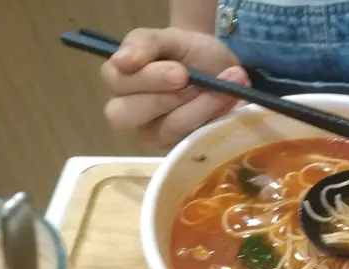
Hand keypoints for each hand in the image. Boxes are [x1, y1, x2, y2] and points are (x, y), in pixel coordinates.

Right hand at [100, 27, 248, 147]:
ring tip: (224, 87)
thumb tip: (121, 61)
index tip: (181, 72)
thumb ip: (144, 42)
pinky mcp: (177, 149)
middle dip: (168, 99)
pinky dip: (214, 120)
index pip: (119, 84)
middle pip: (126, 116)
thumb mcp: (170, 38)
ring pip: (167, 128)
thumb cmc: (189, 53)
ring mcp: (153, 135)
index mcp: (121, 82)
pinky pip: (191, 141)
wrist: (220, 68)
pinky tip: (229, 103)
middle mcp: (128, 113)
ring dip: (199, 107)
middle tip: (196, 83)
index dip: (149, 79)